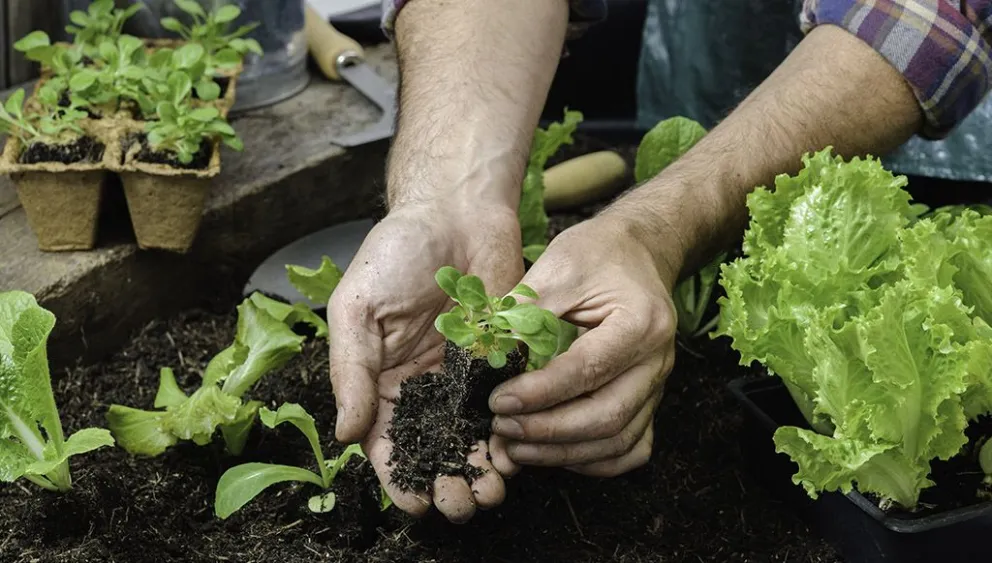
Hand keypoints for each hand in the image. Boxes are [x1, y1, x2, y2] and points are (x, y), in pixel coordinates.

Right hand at [328, 201, 522, 522]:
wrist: (456, 210)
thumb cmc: (395, 252)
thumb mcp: (357, 310)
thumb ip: (351, 372)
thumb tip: (347, 435)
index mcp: (381, 380)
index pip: (386, 443)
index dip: (397, 478)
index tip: (414, 504)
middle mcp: (423, 387)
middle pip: (432, 450)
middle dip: (444, 484)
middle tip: (460, 506)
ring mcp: (465, 377)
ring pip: (471, 438)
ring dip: (480, 471)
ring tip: (491, 494)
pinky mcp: (502, 361)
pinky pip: (506, 407)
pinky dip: (510, 435)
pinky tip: (516, 455)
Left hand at [487, 215, 678, 475]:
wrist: (638, 251)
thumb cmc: (598, 253)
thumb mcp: (558, 267)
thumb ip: (525, 313)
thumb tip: (486, 358)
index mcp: (640, 323)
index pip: (588, 370)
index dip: (540, 393)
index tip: (498, 401)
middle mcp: (656, 361)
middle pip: (608, 417)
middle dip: (548, 432)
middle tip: (501, 429)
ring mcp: (657, 385)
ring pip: (618, 441)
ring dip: (563, 453)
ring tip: (516, 448)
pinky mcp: (649, 400)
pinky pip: (631, 447)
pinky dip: (594, 461)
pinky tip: (555, 454)